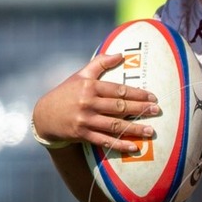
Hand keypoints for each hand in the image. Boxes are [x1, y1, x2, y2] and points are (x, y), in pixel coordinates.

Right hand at [29, 53, 157, 151]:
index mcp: (89, 86)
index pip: (117, 90)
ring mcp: (85, 120)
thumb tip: (121, 54)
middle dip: (140, 109)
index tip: (152, 97)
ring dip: (134, 129)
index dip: (136, 93)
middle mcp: (87, 103)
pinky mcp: (82, 134)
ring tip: (151, 131)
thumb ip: (100, 63)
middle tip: (157, 111)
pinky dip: (120, 144)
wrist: (44, 115)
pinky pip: (104, 140)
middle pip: (119, 107)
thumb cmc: (66, 93)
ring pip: (114, 125)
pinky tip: (134, 147)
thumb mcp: (80, 75)